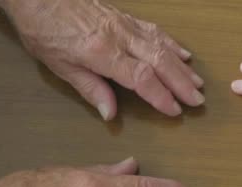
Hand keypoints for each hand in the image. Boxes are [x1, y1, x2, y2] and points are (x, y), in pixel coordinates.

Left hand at [0, 0, 204, 119]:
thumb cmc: (44, 31)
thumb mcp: (60, 66)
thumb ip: (90, 89)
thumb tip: (110, 114)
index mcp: (101, 52)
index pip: (141, 77)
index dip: (161, 95)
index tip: (175, 110)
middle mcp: (119, 37)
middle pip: (159, 62)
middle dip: (181, 83)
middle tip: (198, 100)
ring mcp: (125, 25)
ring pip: (162, 46)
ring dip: (182, 67)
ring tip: (198, 83)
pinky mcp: (126, 17)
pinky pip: (155, 31)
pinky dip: (173, 44)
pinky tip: (184, 55)